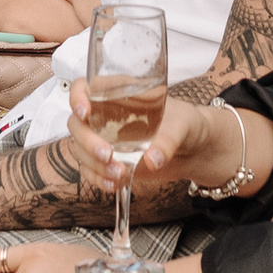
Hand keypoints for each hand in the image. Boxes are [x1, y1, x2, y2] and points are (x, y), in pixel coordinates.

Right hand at [66, 84, 247, 201]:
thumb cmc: (188, 124)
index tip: (85, 112)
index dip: (77, 97)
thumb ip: (168, 141)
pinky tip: (114, 185)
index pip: (84, 87)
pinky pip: (91, 170)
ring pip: (80, 150)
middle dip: (87, 142)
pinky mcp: (110, 161)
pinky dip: (98, 179)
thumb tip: (153, 159)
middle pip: (77, 124)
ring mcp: (105, 139)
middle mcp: (105, 115)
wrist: (195, 150)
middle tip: (107, 155)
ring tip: (119, 174)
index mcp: (118, 93)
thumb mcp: (183, 126)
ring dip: (93, 165)